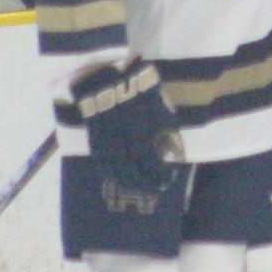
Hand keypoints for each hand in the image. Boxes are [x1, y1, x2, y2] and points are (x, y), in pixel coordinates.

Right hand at [72, 59, 182, 190]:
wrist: (104, 82)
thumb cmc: (137, 92)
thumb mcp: (159, 108)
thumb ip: (167, 130)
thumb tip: (175, 149)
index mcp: (144, 133)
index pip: (155, 162)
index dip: (163, 173)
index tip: (171, 178)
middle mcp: (127, 143)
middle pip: (138, 171)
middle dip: (149, 182)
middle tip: (159, 188)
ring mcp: (110, 146)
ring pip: (122, 172)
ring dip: (133, 183)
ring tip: (142, 189)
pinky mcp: (97, 144)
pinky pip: (106, 166)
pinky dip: (115, 177)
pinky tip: (122, 181)